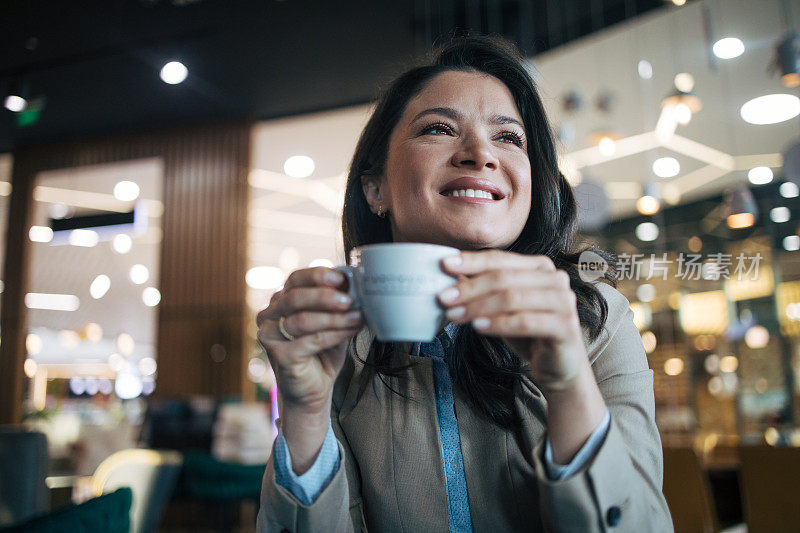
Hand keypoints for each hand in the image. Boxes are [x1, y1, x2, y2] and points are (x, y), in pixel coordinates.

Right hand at [256, 267, 362, 473]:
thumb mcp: (333, 322)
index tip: (341, 278)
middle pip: (295, 297)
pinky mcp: (278, 355)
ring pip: (303, 320)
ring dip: (334, 318)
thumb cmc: (322, 353)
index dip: (317, 275)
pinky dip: (334, 334)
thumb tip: (356, 284)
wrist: (314, 390)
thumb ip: (338, 304)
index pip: (295, 279)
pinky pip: (309, 340)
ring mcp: (269, 335)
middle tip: (350, 299)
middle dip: (325, 296)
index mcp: (281, 300)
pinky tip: (350, 330)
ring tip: (357, 317)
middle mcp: (269, 315)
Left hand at [437, 250, 587, 393]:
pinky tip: (478, 327)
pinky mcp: (566, 326)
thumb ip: (481, 288)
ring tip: (454, 315)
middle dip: (469, 288)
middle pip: (504, 278)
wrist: (558, 367)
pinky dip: (498, 324)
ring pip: (512, 298)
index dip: (471, 261)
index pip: (500, 259)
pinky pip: (525, 322)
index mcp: (540, 267)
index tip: (443, 265)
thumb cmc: (528, 333)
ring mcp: (564, 301)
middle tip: (443, 298)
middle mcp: (555, 279)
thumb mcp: (501, 307)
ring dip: (478, 307)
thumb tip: (449, 273)